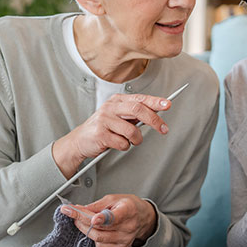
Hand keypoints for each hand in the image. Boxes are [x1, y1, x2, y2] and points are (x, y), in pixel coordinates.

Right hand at [52, 94, 170, 177]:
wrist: (80, 141)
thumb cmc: (102, 129)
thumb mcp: (118, 117)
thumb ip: (134, 115)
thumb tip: (156, 113)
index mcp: (116, 101)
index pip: (139, 99)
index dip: (155, 101)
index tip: (167, 104)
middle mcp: (110, 107)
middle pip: (138, 110)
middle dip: (154, 120)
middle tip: (163, 128)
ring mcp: (104, 120)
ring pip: (132, 130)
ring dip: (136, 140)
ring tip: (130, 141)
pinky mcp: (100, 134)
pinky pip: (122, 143)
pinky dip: (124, 147)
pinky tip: (116, 144)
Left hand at [60, 194, 157, 246]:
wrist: (143, 217)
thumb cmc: (128, 206)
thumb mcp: (114, 198)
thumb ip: (97, 205)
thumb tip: (80, 209)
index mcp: (128, 210)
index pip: (114, 217)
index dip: (102, 219)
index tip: (93, 219)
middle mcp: (128, 227)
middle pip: (101, 229)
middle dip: (82, 221)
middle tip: (72, 213)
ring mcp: (125, 239)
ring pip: (98, 239)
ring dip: (85, 229)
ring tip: (80, 221)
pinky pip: (101, 246)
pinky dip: (93, 237)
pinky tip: (92, 229)